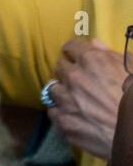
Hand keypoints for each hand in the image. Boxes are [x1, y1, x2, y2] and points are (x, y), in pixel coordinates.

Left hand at [49, 38, 125, 159]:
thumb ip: (111, 55)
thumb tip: (94, 44)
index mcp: (92, 60)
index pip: (70, 47)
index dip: (75, 52)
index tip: (78, 57)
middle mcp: (74, 77)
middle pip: (60, 67)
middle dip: (69, 71)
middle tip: (81, 82)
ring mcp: (66, 100)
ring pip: (53, 89)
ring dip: (63, 92)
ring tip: (77, 100)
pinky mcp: (64, 121)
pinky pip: (53, 111)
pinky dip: (62, 112)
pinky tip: (75, 116)